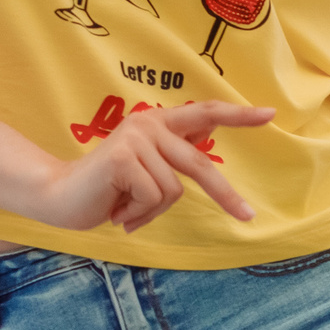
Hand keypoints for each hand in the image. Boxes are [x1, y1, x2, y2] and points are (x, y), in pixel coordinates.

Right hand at [31, 101, 273, 233]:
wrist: (59, 197)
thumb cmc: (108, 189)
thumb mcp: (146, 170)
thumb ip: (173, 154)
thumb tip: (207, 134)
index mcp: (157, 123)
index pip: (204, 112)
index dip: (238, 114)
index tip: (270, 114)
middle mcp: (148, 124)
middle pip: (199, 163)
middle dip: (225, 194)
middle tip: (249, 217)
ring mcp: (135, 138)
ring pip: (173, 190)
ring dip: (151, 211)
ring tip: (126, 209)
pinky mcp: (123, 158)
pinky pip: (153, 197)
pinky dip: (138, 214)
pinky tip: (117, 211)